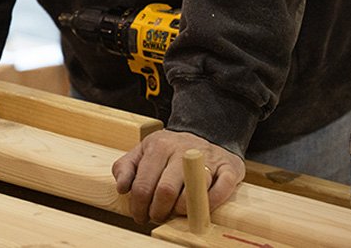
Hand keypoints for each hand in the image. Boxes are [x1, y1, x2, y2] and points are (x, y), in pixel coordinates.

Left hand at [112, 129, 244, 224]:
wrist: (207, 133)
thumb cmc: (170, 150)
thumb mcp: (143, 151)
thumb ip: (126, 167)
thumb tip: (122, 188)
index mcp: (159, 146)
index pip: (143, 183)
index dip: (138, 205)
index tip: (139, 215)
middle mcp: (183, 150)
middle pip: (166, 190)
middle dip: (158, 211)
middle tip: (156, 217)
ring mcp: (207, 158)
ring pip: (192, 192)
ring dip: (181, 211)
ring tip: (175, 214)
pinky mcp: (229, 168)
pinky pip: (221, 190)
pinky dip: (210, 205)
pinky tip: (199, 210)